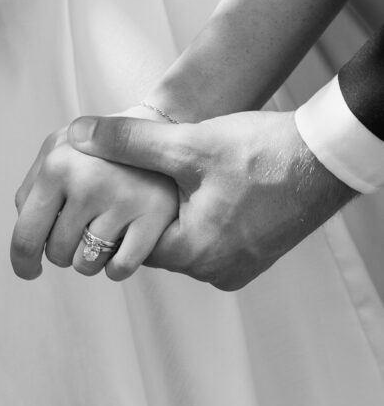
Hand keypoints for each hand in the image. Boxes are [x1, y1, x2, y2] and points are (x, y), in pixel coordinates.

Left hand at [11, 110, 177, 280]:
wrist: (159, 129)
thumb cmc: (100, 150)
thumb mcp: (59, 152)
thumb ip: (33, 189)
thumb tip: (24, 240)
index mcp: (56, 165)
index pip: (25, 236)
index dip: (23, 263)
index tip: (29, 272)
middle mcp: (86, 181)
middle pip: (57, 254)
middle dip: (64, 251)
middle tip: (81, 228)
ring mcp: (122, 198)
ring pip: (87, 264)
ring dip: (92, 257)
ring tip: (106, 228)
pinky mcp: (154, 215)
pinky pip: (120, 268)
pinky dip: (117, 266)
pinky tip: (123, 243)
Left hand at [68, 110, 356, 290]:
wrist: (326, 156)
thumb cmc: (262, 151)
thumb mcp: (188, 143)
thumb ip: (128, 141)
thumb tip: (79, 134)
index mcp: (194, 253)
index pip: (128, 242)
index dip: (117, 210)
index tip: (113, 182)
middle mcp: (215, 271)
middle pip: (155, 243)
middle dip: (145, 211)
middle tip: (141, 174)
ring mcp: (238, 267)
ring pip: (183, 240)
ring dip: (175, 212)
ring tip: (174, 175)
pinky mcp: (254, 255)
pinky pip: (210, 240)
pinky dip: (201, 216)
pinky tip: (204, 185)